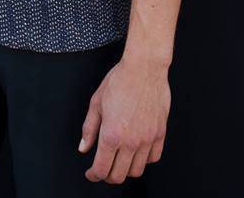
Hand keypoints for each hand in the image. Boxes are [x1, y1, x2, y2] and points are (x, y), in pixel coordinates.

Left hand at [78, 55, 169, 183]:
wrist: (144, 68)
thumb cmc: (120, 80)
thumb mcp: (96, 103)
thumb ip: (89, 128)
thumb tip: (84, 147)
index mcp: (111, 135)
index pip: (101, 169)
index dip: (93, 175)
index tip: (91, 173)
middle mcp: (130, 141)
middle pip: (119, 176)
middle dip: (108, 176)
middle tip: (104, 168)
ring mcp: (147, 139)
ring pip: (137, 171)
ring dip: (126, 169)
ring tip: (120, 160)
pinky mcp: (160, 134)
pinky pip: (153, 158)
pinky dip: (144, 160)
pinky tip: (137, 151)